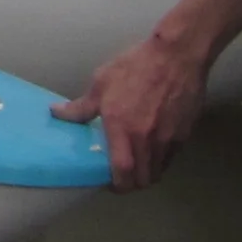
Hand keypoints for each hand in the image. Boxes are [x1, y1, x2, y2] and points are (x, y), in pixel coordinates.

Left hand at [57, 37, 207, 190]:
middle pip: (143, 178)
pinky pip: (171, 158)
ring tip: (137, 164)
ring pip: (158, 171)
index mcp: (122, 127)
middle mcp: (146, 139)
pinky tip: (152, 149)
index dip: (117, 185)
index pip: (122, 171)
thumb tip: (56, 113)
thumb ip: (81, 106)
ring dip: (146, 173)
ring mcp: (168, 139)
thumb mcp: (102, 82)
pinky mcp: (184, 134)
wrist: (176, 56)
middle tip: (122, 176)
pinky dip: (161, 160)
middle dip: (132, 183)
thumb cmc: (135, 66)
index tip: (108, 183)